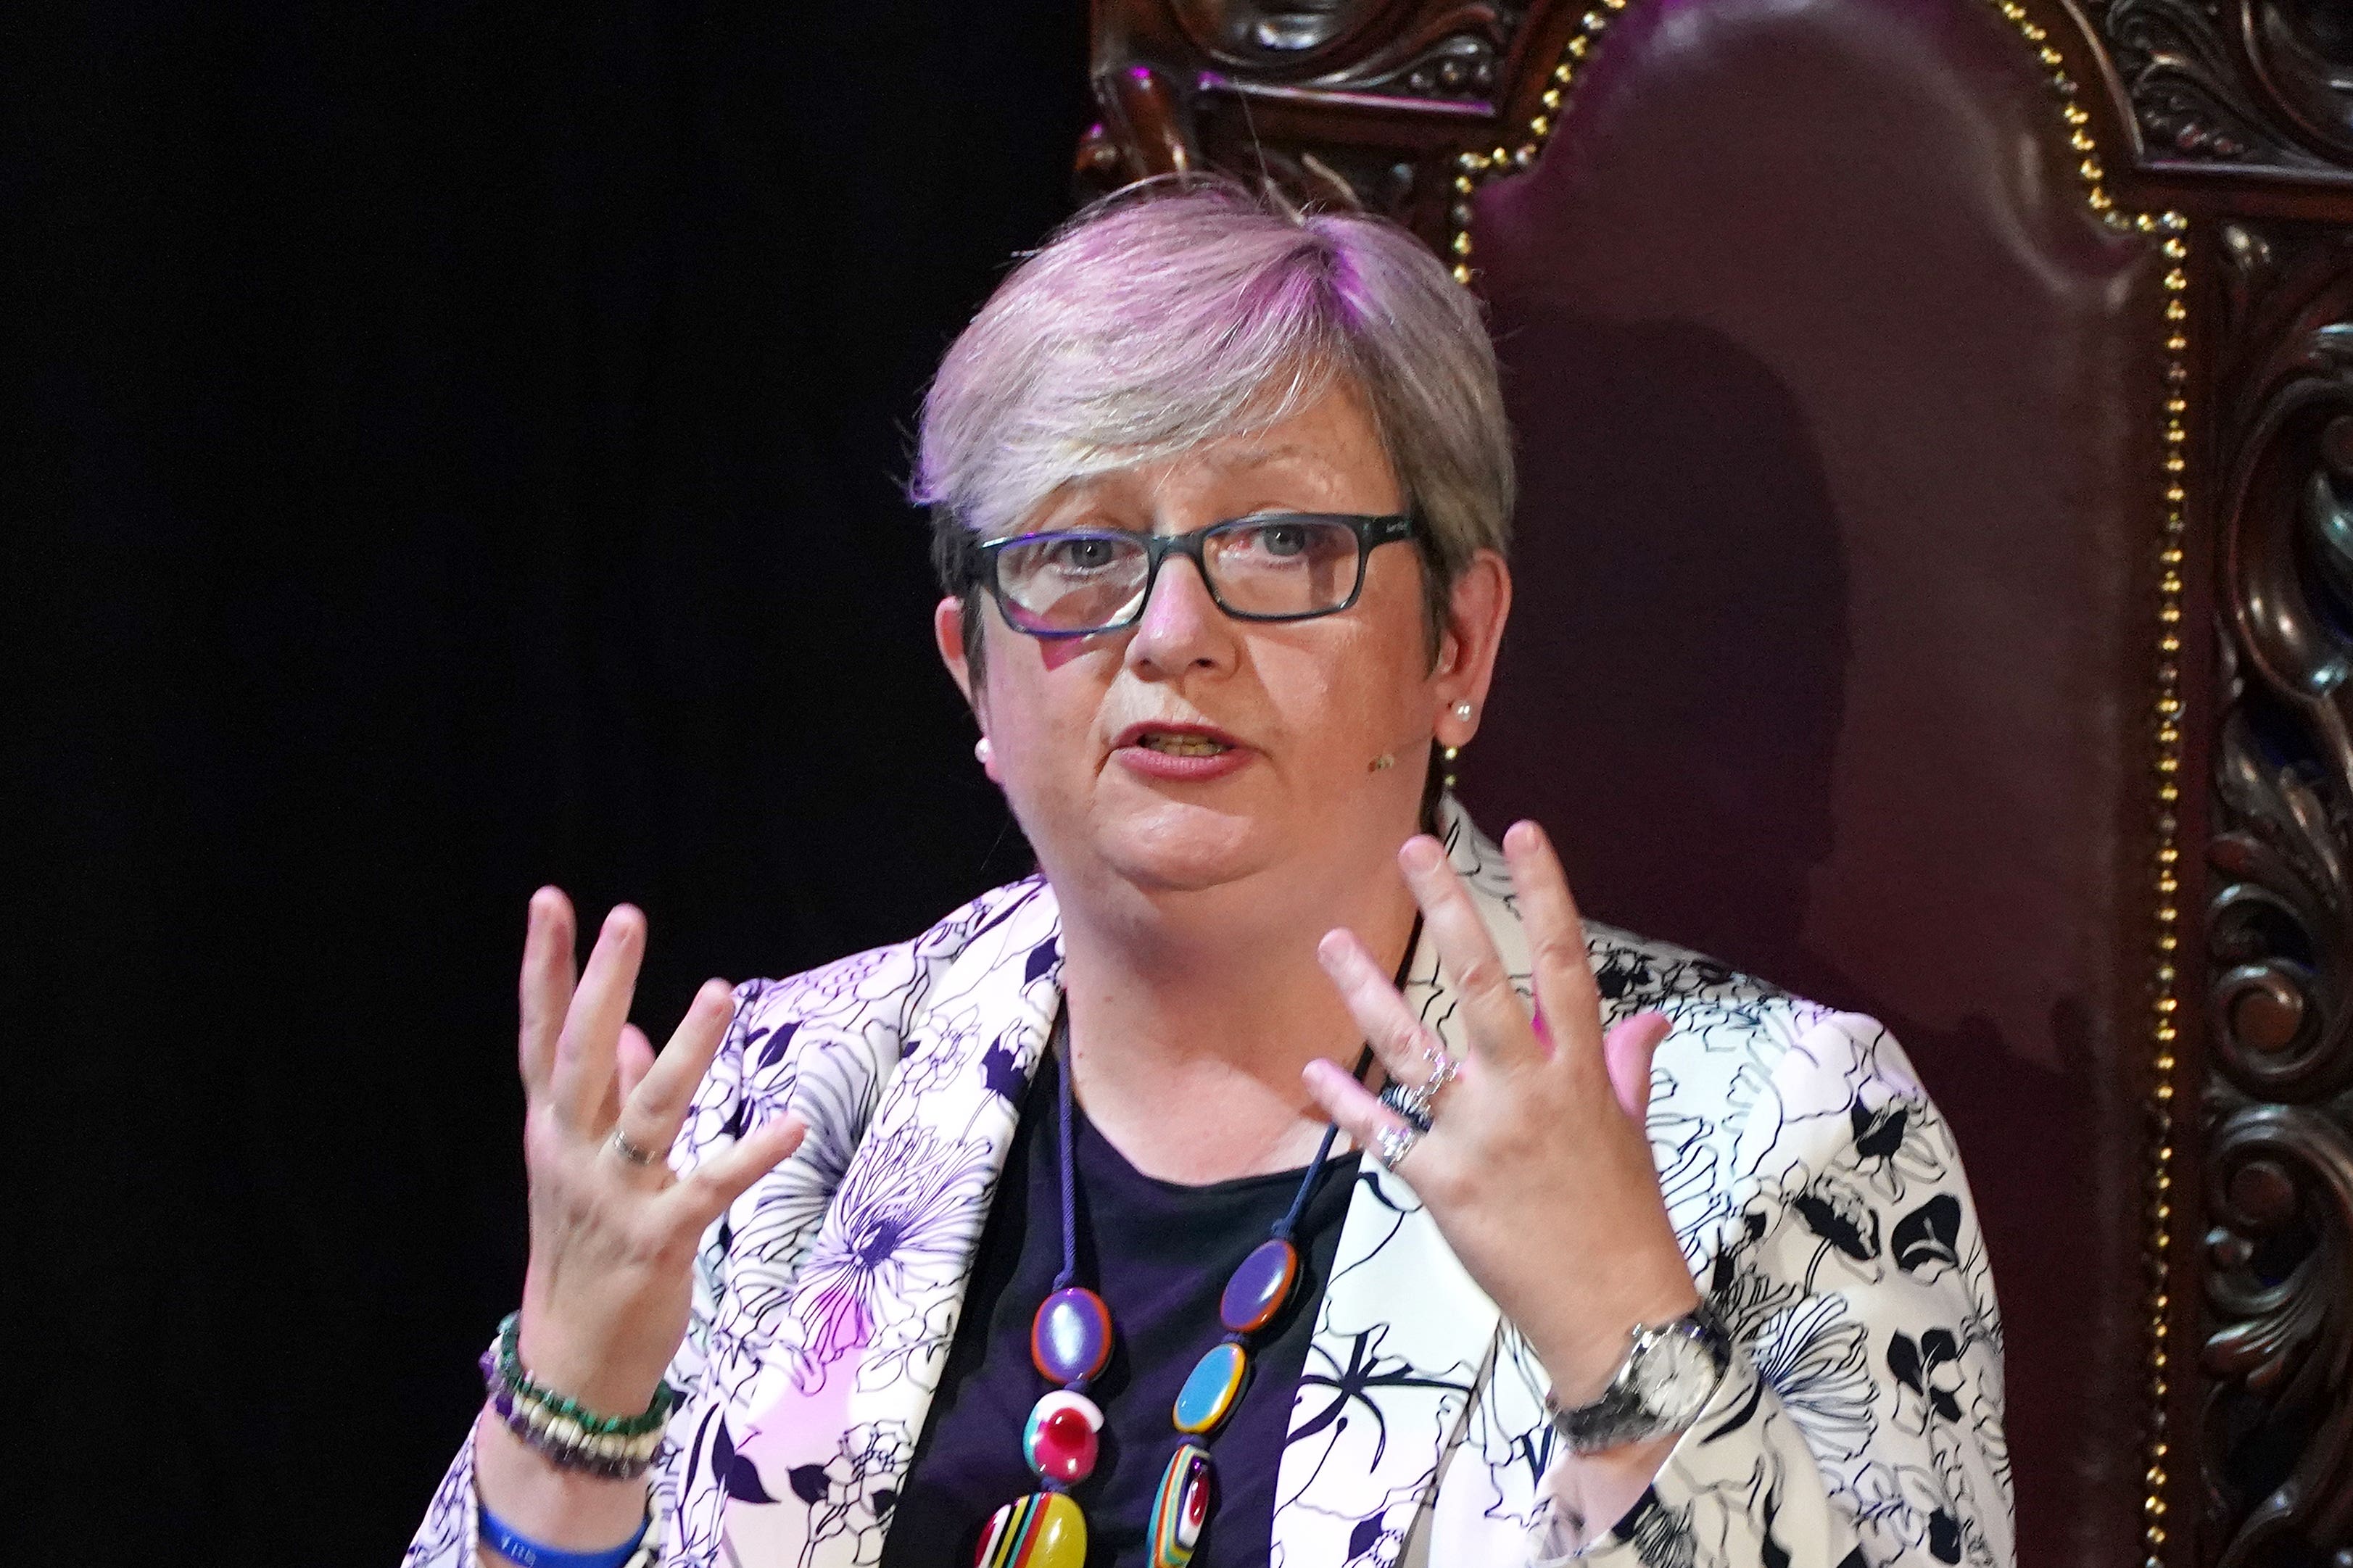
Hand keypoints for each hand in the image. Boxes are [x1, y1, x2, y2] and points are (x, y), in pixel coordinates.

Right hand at [509, 889, 805, 1415]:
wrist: (573, 1364)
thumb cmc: (584, 1254)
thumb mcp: (580, 1169)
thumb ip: (611, 1095)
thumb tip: (635, 1032)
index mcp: (552, 1132)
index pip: (543, 1035)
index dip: (545, 968)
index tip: (551, 900)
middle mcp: (572, 1155)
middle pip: (584, 1057)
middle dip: (601, 984)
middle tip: (624, 915)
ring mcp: (613, 1196)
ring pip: (649, 1109)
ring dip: (686, 1049)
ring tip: (719, 990)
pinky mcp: (658, 1239)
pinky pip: (709, 1187)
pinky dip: (751, 1155)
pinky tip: (792, 1127)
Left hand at [1303, 822, 1698, 1406]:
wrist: (1614, 1314)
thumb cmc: (1624, 1219)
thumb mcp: (1632, 1133)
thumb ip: (1627, 1067)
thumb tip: (1650, 1020)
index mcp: (1580, 1073)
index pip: (1565, 962)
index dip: (1546, 892)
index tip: (1523, 830)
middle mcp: (1528, 1091)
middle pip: (1481, 981)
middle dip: (1446, 908)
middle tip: (1412, 848)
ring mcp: (1480, 1136)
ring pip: (1415, 1046)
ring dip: (1367, 991)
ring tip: (1330, 940)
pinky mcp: (1441, 1185)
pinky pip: (1384, 1131)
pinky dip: (1347, 1102)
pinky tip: (1316, 1070)